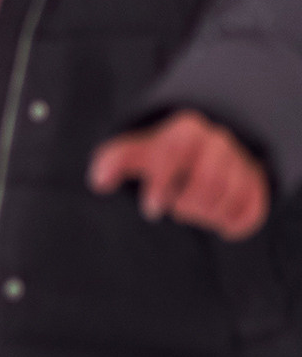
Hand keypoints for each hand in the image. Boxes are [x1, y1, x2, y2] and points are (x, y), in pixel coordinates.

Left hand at [90, 110, 269, 241]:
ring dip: (204, 216)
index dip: (162, 184)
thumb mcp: (133, 154)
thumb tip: (98, 182)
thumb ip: (112, 162)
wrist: (199, 157)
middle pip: (208, 182)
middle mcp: (219, 142)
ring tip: (190, 212)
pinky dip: (230, 225)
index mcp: (186, 130)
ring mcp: (242, 163)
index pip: (177, 152)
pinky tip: (213, 221)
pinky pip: (250, 214)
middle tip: (174, 210)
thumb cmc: (159, 159)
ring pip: (229, 199)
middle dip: (186, 205)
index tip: (150, 210)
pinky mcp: (258, 186)